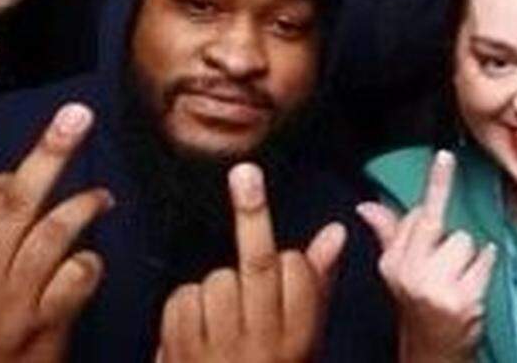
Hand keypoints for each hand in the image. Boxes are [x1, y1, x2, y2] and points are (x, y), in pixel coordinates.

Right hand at [0, 103, 111, 362]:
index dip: (2, 179)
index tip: (17, 178)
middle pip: (17, 203)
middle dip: (49, 153)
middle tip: (78, 118)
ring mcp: (12, 310)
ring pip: (55, 235)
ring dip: (83, 205)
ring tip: (100, 196)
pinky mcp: (45, 335)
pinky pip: (76, 281)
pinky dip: (89, 263)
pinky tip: (92, 262)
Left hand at [155, 163, 345, 362]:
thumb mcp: (303, 341)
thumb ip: (316, 284)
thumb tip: (336, 230)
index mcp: (299, 342)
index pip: (296, 270)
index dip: (289, 256)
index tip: (286, 264)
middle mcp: (263, 347)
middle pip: (257, 266)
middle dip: (252, 214)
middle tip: (245, 172)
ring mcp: (219, 354)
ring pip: (215, 280)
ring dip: (215, 285)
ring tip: (221, 314)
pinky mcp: (179, 358)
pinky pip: (181, 300)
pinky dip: (185, 304)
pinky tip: (194, 327)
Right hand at [356, 151, 495, 362]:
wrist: (434, 347)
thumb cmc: (421, 300)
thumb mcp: (398, 269)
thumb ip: (389, 232)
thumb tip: (365, 206)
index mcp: (392, 261)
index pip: (418, 213)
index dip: (437, 190)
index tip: (445, 156)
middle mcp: (409, 272)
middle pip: (440, 222)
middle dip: (447, 236)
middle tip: (446, 260)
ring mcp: (435, 287)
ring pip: (467, 240)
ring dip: (470, 258)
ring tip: (459, 280)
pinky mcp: (463, 299)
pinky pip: (486, 259)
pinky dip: (485, 267)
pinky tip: (473, 285)